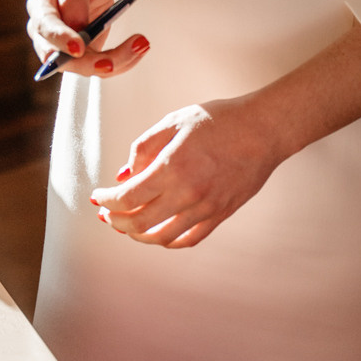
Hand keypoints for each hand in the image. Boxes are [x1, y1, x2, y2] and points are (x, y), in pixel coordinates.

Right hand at [26, 0, 149, 79]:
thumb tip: (76, 26)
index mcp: (40, 5)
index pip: (45, 27)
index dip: (60, 39)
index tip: (79, 48)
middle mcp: (46, 31)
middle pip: (59, 58)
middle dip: (88, 63)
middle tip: (112, 62)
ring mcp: (62, 45)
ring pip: (83, 67)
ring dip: (114, 62)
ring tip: (140, 44)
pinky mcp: (81, 53)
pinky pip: (99, 65)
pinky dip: (122, 60)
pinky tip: (138, 45)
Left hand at [90, 93, 282, 247]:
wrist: (262, 130)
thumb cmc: (220, 120)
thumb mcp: (174, 121)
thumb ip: (144, 148)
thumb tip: (125, 174)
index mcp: (172, 168)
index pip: (127, 198)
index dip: (106, 200)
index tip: (98, 196)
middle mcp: (187, 194)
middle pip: (138, 224)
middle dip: (115, 221)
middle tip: (106, 213)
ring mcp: (205, 209)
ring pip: (161, 238)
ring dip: (137, 235)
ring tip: (127, 224)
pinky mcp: (220, 215)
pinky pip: (188, 239)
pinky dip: (167, 241)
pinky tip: (157, 232)